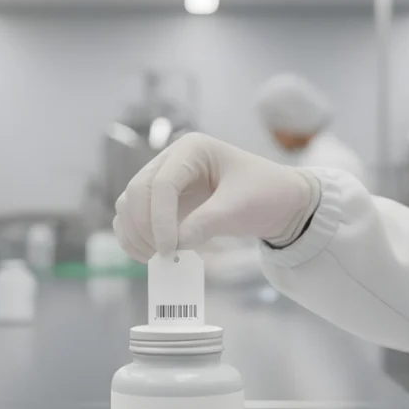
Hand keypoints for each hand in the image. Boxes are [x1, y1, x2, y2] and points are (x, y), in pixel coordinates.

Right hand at [113, 133, 319, 260]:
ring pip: (130, 204)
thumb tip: (174, 245)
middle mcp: (172, 160)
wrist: (279, 202)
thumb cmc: (266, 194)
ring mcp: (164, 180)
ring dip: (133, 232)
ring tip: (152, 258)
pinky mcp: (163, 203)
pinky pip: (134, 217)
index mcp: (191, 150)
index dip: (160, 219)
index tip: (169, 250)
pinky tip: (146, 255)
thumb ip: (207, 222)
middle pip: (138, 191)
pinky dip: (134, 236)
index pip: (162, 183)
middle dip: (143, 227)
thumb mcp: (241, 206)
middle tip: (160, 255)